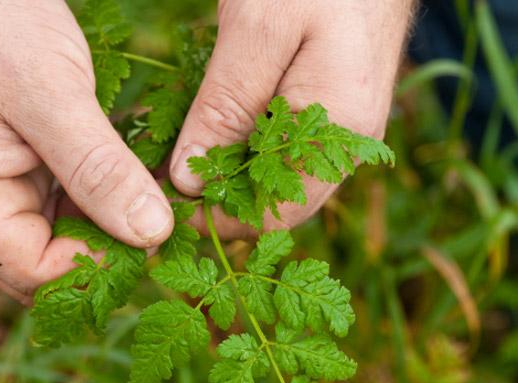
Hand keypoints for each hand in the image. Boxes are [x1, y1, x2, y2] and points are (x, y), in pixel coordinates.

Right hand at [0, 1, 172, 301]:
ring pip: (59, 231)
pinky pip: (63, 199)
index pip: (29, 270)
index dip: (92, 267)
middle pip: (43, 260)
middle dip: (102, 251)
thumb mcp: (50, 93)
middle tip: (159, 225)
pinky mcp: (19, 165)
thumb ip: (98, 169)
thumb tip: (150, 232)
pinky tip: (133, 181)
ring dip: (107, 223)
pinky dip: (100, 196)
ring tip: (154, 201)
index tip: (149, 239)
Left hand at [169, 0, 413, 237]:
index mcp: (338, 129)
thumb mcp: (257, 28)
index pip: (275, 214)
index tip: (168, 203)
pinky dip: (248, 153)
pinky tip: (218, 134)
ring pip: (281, 182)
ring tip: (186, 158)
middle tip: (169, 179)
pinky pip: (288, 154)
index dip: (218, 218)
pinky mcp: (334, 114)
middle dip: (222, 200)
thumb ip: (225, 108)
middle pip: (279, 205)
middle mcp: (349, 143)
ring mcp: (345, 130)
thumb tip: (190, 180)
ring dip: (233, 177)